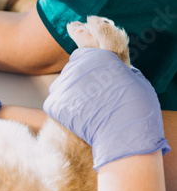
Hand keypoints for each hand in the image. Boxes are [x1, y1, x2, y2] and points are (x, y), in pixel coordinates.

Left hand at [43, 48, 169, 170]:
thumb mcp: (137, 81)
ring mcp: (63, 85)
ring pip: (60, 87)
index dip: (87, 68)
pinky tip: (76, 119)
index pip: (81, 55)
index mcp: (97, 56)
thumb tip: (119, 71)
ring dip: (69, 95)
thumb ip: (122, 71)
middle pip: (69, 71)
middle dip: (78, 81)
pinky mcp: (54, 103)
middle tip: (91, 97)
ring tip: (84, 109)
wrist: (125, 135)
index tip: (94, 79)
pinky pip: (53, 104)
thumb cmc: (138, 109)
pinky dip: (61, 111)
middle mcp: (77, 66)